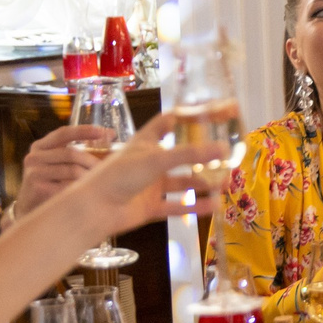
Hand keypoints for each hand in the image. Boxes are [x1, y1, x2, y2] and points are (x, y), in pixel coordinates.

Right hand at [13, 123, 111, 217]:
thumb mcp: (56, 163)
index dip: (84, 131)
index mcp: (40, 147)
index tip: (104, 132)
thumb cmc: (50, 183)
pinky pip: (68, 187)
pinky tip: (87, 193)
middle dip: (94, 161)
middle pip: (72, 154)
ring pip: (73, 171)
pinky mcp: (38, 189)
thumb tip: (109, 135)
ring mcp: (34, 173)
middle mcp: (34, 157)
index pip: (63, 133)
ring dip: (90, 177)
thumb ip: (76, 151)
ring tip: (100, 183)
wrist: (29, 209)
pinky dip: (81, 189)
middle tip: (109, 169)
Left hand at [84, 111, 220, 232]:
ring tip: (225, 183)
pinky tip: (213, 205)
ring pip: (182, 182)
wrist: (95, 210)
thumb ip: (190, 155)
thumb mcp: (156, 159)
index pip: (171, 121)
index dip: (192, 115)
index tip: (216, 112)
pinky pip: (176, 205)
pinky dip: (194, 206)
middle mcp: (150, 161)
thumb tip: (223, 148)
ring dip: (203, 183)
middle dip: (204, 156)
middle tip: (227, 155)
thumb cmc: (119, 175)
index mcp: (146, 141)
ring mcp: (150, 185)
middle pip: (182, 154)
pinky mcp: (150, 206)